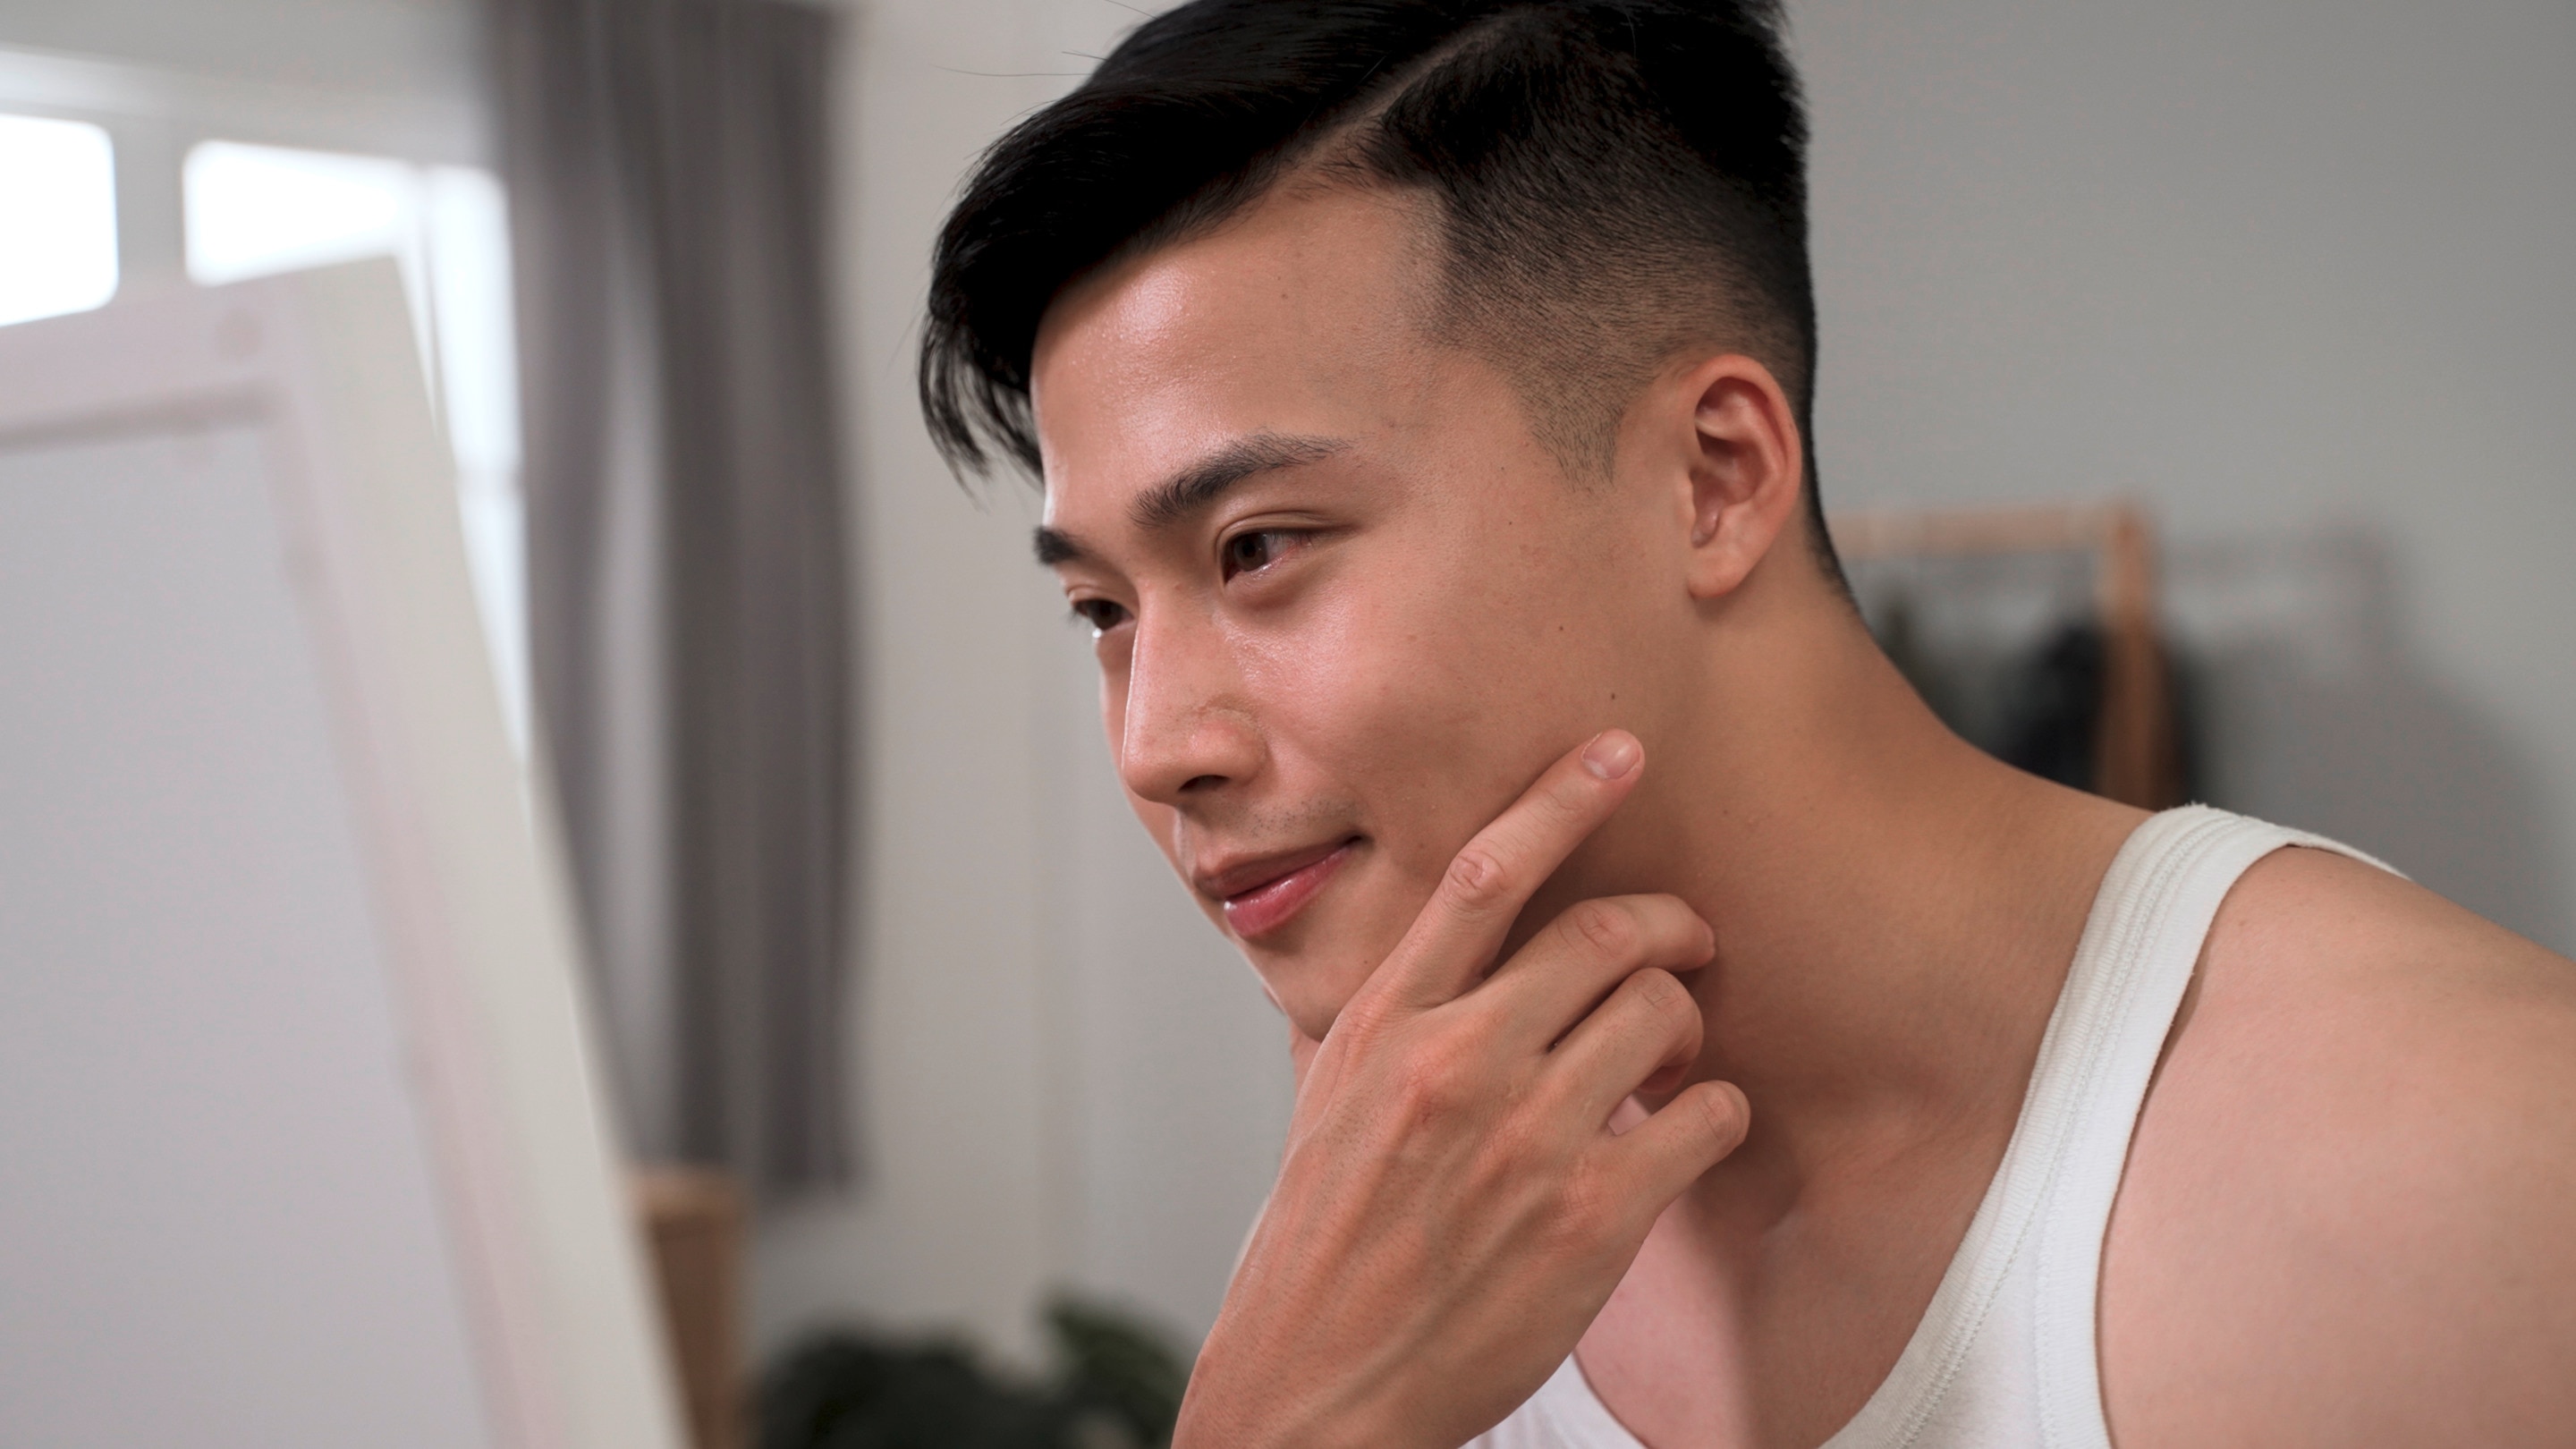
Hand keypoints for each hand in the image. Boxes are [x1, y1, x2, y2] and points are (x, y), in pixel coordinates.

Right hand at [1175, 731, 1750, 1448]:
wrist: (1319, 1387)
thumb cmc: (1319, 1246)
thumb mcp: (1318, 1105)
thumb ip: (1363, 1018)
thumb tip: (1394, 952)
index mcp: (1383, 1025)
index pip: (1482, 875)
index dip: (1560, 797)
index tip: (1616, 750)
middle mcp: (1456, 1063)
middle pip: (1601, 933)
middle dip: (1665, 921)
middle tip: (1685, 934)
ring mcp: (1527, 1138)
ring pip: (1660, 1014)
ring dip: (1685, 1021)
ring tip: (1669, 1050)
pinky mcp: (1591, 1216)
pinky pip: (1703, 1117)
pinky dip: (1714, 1110)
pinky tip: (1689, 1128)